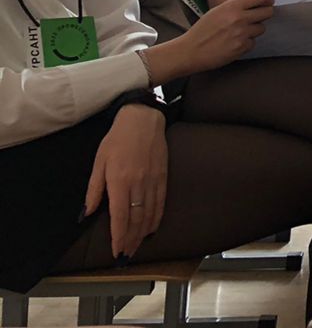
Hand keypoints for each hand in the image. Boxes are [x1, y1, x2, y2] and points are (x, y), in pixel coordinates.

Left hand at [83, 104, 166, 258]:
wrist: (143, 120)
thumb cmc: (117, 139)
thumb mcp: (98, 162)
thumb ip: (94, 189)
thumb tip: (86, 213)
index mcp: (120, 181)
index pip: (119, 217)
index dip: (118, 237)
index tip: (116, 251)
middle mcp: (138, 183)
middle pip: (136, 219)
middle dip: (130, 240)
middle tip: (126, 255)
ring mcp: (153, 180)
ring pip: (149, 214)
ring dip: (142, 233)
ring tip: (136, 246)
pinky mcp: (162, 176)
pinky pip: (160, 202)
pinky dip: (156, 218)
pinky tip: (152, 228)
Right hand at [163, 0, 274, 77]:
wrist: (190, 51)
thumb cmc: (202, 30)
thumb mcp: (218, 11)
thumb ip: (237, 6)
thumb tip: (255, 3)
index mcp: (233, 6)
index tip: (269, 2)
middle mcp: (240, 18)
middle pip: (268, 12)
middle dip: (264, 15)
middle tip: (256, 18)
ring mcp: (242, 34)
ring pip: (261, 29)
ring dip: (253, 31)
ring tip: (237, 33)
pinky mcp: (241, 47)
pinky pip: (253, 43)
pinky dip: (246, 43)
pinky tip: (233, 43)